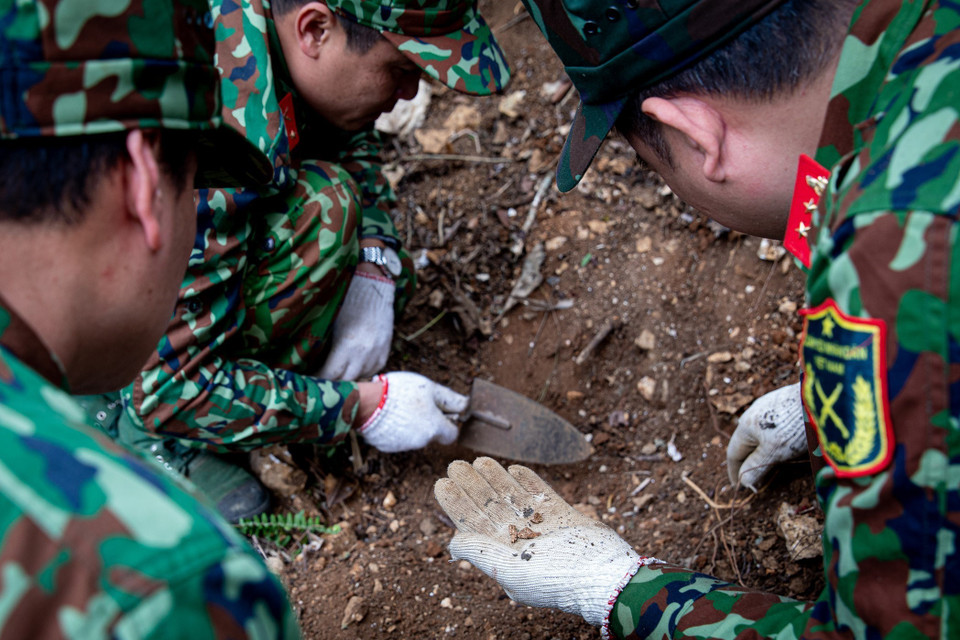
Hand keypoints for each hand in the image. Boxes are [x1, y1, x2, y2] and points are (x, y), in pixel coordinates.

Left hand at [316, 271, 394, 380]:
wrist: (373, 288)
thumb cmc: (345, 302)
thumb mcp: (331, 324)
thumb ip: (324, 347)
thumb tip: (310, 363)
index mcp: (347, 345)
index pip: (331, 375)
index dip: (318, 379)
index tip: (309, 379)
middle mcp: (364, 354)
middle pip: (346, 381)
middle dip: (331, 382)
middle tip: (319, 381)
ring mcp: (377, 355)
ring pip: (359, 378)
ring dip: (347, 379)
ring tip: (334, 375)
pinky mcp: (384, 353)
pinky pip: (371, 371)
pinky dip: (361, 372)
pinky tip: (351, 366)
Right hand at [359, 372, 466, 451]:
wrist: (367, 402)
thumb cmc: (400, 392)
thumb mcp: (430, 388)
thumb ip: (450, 399)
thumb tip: (466, 406)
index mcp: (435, 428)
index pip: (451, 435)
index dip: (449, 422)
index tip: (441, 412)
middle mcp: (422, 441)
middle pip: (432, 435)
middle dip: (429, 422)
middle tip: (418, 405)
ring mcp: (404, 446)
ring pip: (415, 437)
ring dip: (412, 425)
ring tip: (399, 407)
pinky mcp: (388, 447)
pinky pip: (398, 439)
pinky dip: (397, 429)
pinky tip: (388, 415)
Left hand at [435, 457, 656, 631]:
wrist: (603, 575)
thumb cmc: (555, 578)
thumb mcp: (508, 570)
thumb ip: (480, 552)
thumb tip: (452, 541)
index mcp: (504, 556)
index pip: (474, 525)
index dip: (457, 504)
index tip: (442, 483)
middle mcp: (522, 540)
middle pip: (491, 507)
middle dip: (473, 485)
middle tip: (455, 464)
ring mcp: (544, 527)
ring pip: (514, 497)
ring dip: (497, 478)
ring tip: (480, 460)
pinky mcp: (565, 516)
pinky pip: (542, 494)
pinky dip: (529, 480)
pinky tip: (514, 468)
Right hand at [727, 382, 805, 490]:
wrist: (816, 400)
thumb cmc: (793, 428)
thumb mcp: (773, 453)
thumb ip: (756, 467)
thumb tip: (742, 482)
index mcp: (744, 427)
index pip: (733, 454)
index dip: (734, 472)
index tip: (738, 485)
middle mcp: (751, 414)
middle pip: (745, 442)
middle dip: (748, 461)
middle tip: (754, 478)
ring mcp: (766, 405)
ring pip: (759, 433)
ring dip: (760, 449)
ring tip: (768, 462)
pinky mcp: (781, 401)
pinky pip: (771, 424)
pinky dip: (771, 438)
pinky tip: (782, 442)